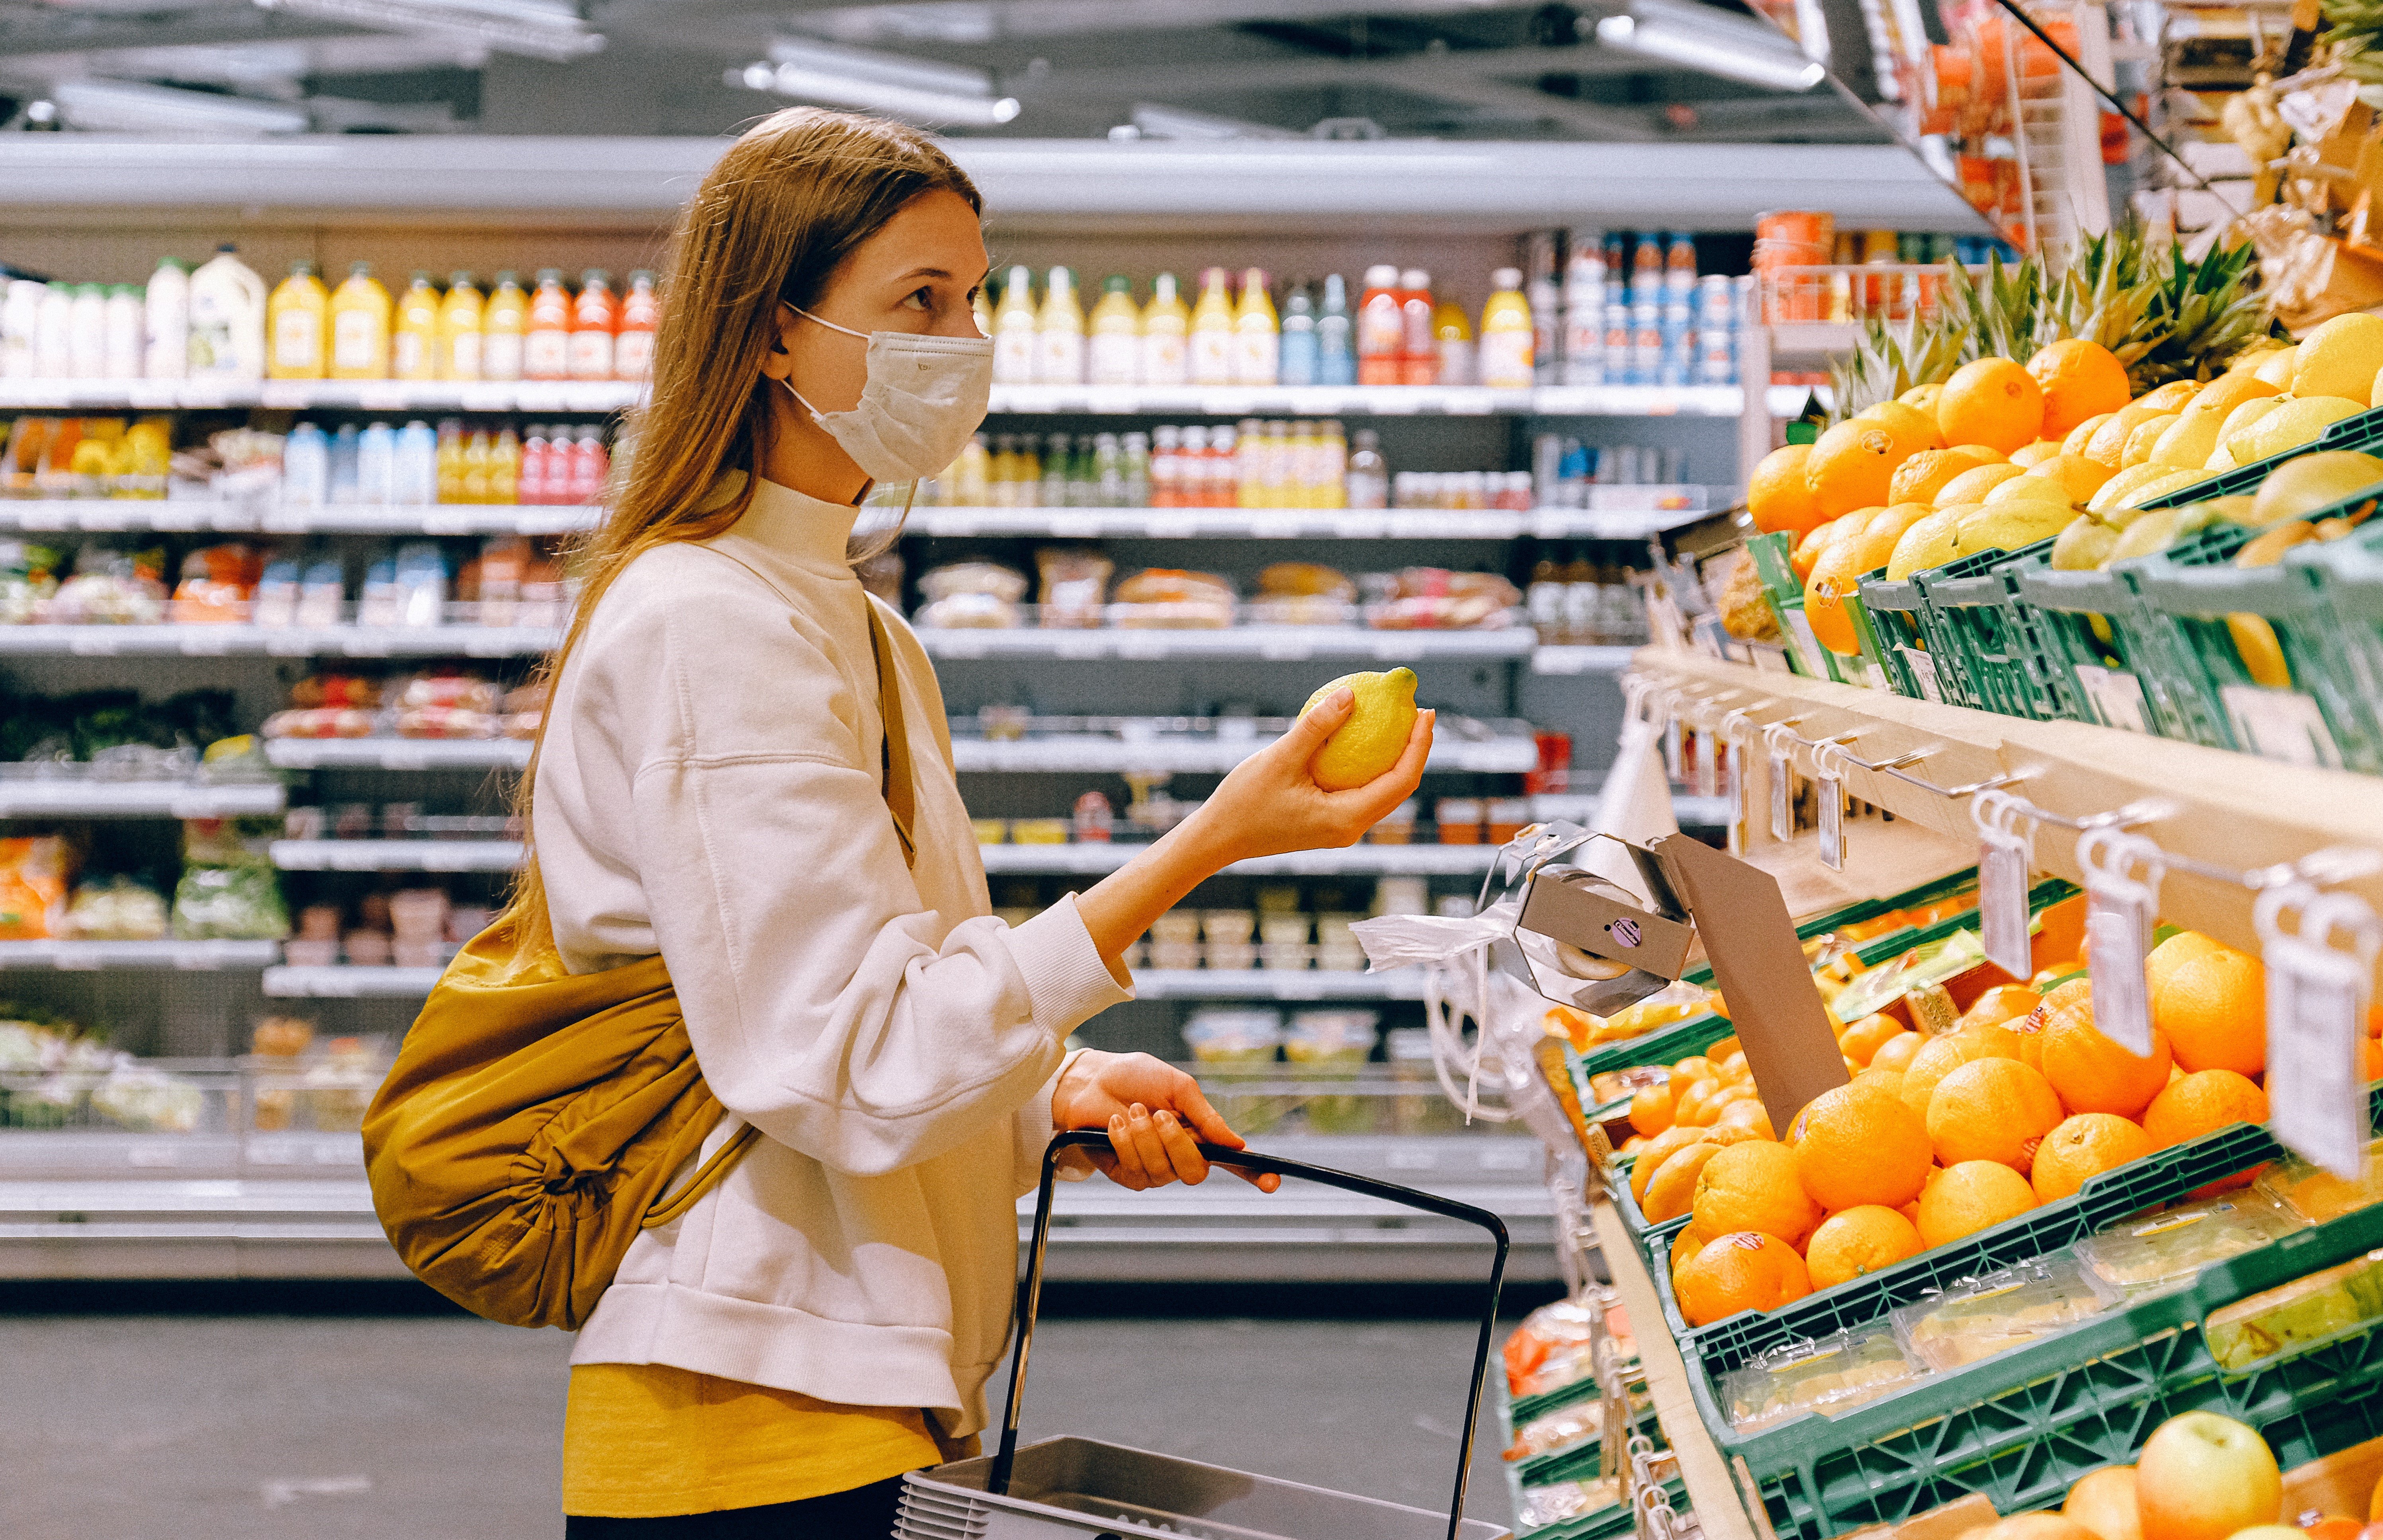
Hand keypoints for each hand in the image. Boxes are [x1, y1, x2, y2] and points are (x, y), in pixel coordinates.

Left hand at [1050, 1049, 1280, 1191]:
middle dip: (1177, 1144)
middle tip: (1159, 1115)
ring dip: (1145, 1137)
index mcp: (1199, 1134)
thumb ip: (1206, 1116)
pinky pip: (1136, 1171)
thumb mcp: (1178, 1087)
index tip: (1274, 1182)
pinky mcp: (1127, 1175)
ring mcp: (1154, 1169)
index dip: (1255, 1174)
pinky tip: (1116, 1123)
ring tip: (1132, 1111)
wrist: (1092, 1080)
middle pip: (1196, 1172)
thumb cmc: (1135, 1078)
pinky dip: (1126, 1142)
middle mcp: (1180, 1156)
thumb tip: (1237, 1143)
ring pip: (1163, 1171)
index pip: (1233, 1161)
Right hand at [1188, 690, 1433, 866]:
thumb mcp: (1280, 758)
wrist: (1219, 837)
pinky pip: (1362, 792)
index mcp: (1347, 818)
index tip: (1424, 711)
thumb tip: (1352, 693)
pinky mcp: (1330, 823)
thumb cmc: (1245, 801)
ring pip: (1383, 792)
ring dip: (1396, 758)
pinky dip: (1371, 766)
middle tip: (1418, 710)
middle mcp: (1351, 829)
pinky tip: (1365, 740)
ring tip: (1400, 722)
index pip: (1401, 780)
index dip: (1419, 745)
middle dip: (1415, 749)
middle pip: (1400, 788)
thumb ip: (1317, 727)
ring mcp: (1341, 829)